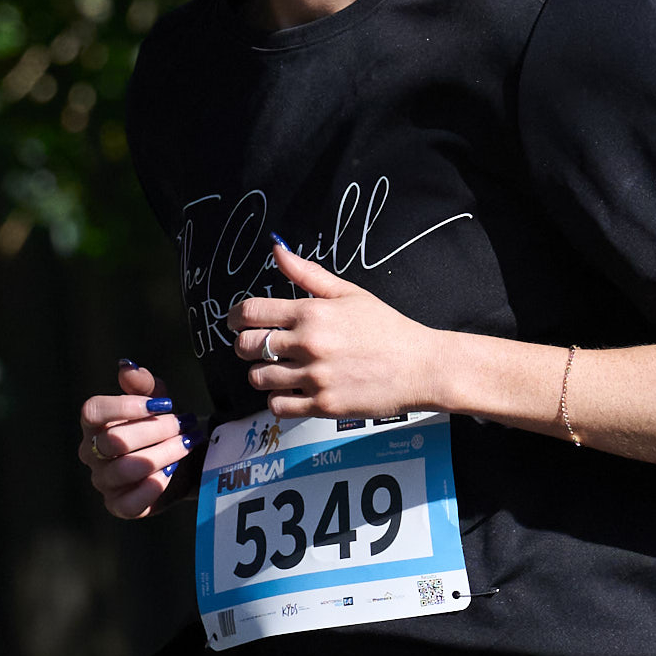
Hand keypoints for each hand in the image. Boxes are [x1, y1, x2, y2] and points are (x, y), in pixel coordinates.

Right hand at [74, 361, 192, 520]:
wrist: (186, 459)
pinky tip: (172, 472)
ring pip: (125, 469)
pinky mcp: (120, 506)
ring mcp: (104, 481)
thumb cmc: (165, 425)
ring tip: (186, 444)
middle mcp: (91, 453)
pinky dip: (153, 487)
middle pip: (115, 441)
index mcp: (94, 424)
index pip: (92, 411)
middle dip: (156, 430)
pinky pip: (130, 503)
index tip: (163, 404)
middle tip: (184, 424)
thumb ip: (144, 384)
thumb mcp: (159, 399)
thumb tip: (127, 367)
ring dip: (163, 454)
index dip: (126, 406)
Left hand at [237, 243, 453, 424]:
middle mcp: (309, 344)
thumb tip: (277, 250)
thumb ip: (308, 274)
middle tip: (259, 347)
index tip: (236, 323)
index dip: (234, 318)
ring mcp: (315, 377)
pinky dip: (278, 400)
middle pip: (247, 346)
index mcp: (312, 313)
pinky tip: (291, 391)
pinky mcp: (323, 405)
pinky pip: (278, 406)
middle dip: (246, 346)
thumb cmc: (387, 329)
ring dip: (262, 374)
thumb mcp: (349, 294)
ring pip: (259, 378)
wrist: (421, 367)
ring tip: (279, 370)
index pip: (251, 313)